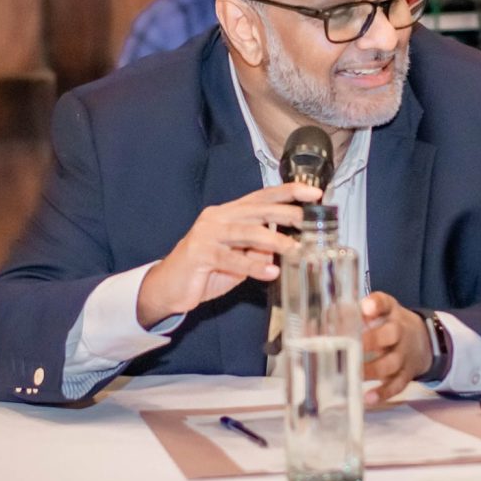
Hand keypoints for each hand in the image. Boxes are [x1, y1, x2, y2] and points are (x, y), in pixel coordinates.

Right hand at [136, 182, 321, 327]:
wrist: (167, 287)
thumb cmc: (204, 270)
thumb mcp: (238, 259)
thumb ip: (258, 251)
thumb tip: (282, 249)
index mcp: (229, 213)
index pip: (262, 197)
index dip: (288, 193)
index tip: (313, 193)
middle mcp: (218, 217)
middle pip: (258, 210)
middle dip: (287, 214)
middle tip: (310, 221)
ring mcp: (207, 233)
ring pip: (247, 232)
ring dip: (275, 241)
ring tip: (295, 250)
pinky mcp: (199, 253)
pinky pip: (231, 259)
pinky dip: (253, 267)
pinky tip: (270, 272)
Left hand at [361, 291, 432, 404]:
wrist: (421, 339)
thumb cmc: (388, 323)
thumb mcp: (379, 311)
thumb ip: (354, 313)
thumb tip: (322, 320)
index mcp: (390, 312)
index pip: (384, 303)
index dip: (375, 305)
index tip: (365, 308)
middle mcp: (400, 331)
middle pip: (391, 334)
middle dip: (372, 340)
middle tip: (350, 346)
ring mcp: (404, 354)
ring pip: (391, 363)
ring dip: (372, 370)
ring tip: (354, 374)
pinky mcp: (406, 374)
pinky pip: (397, 385)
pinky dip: (383, 393)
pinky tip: (368, 398)